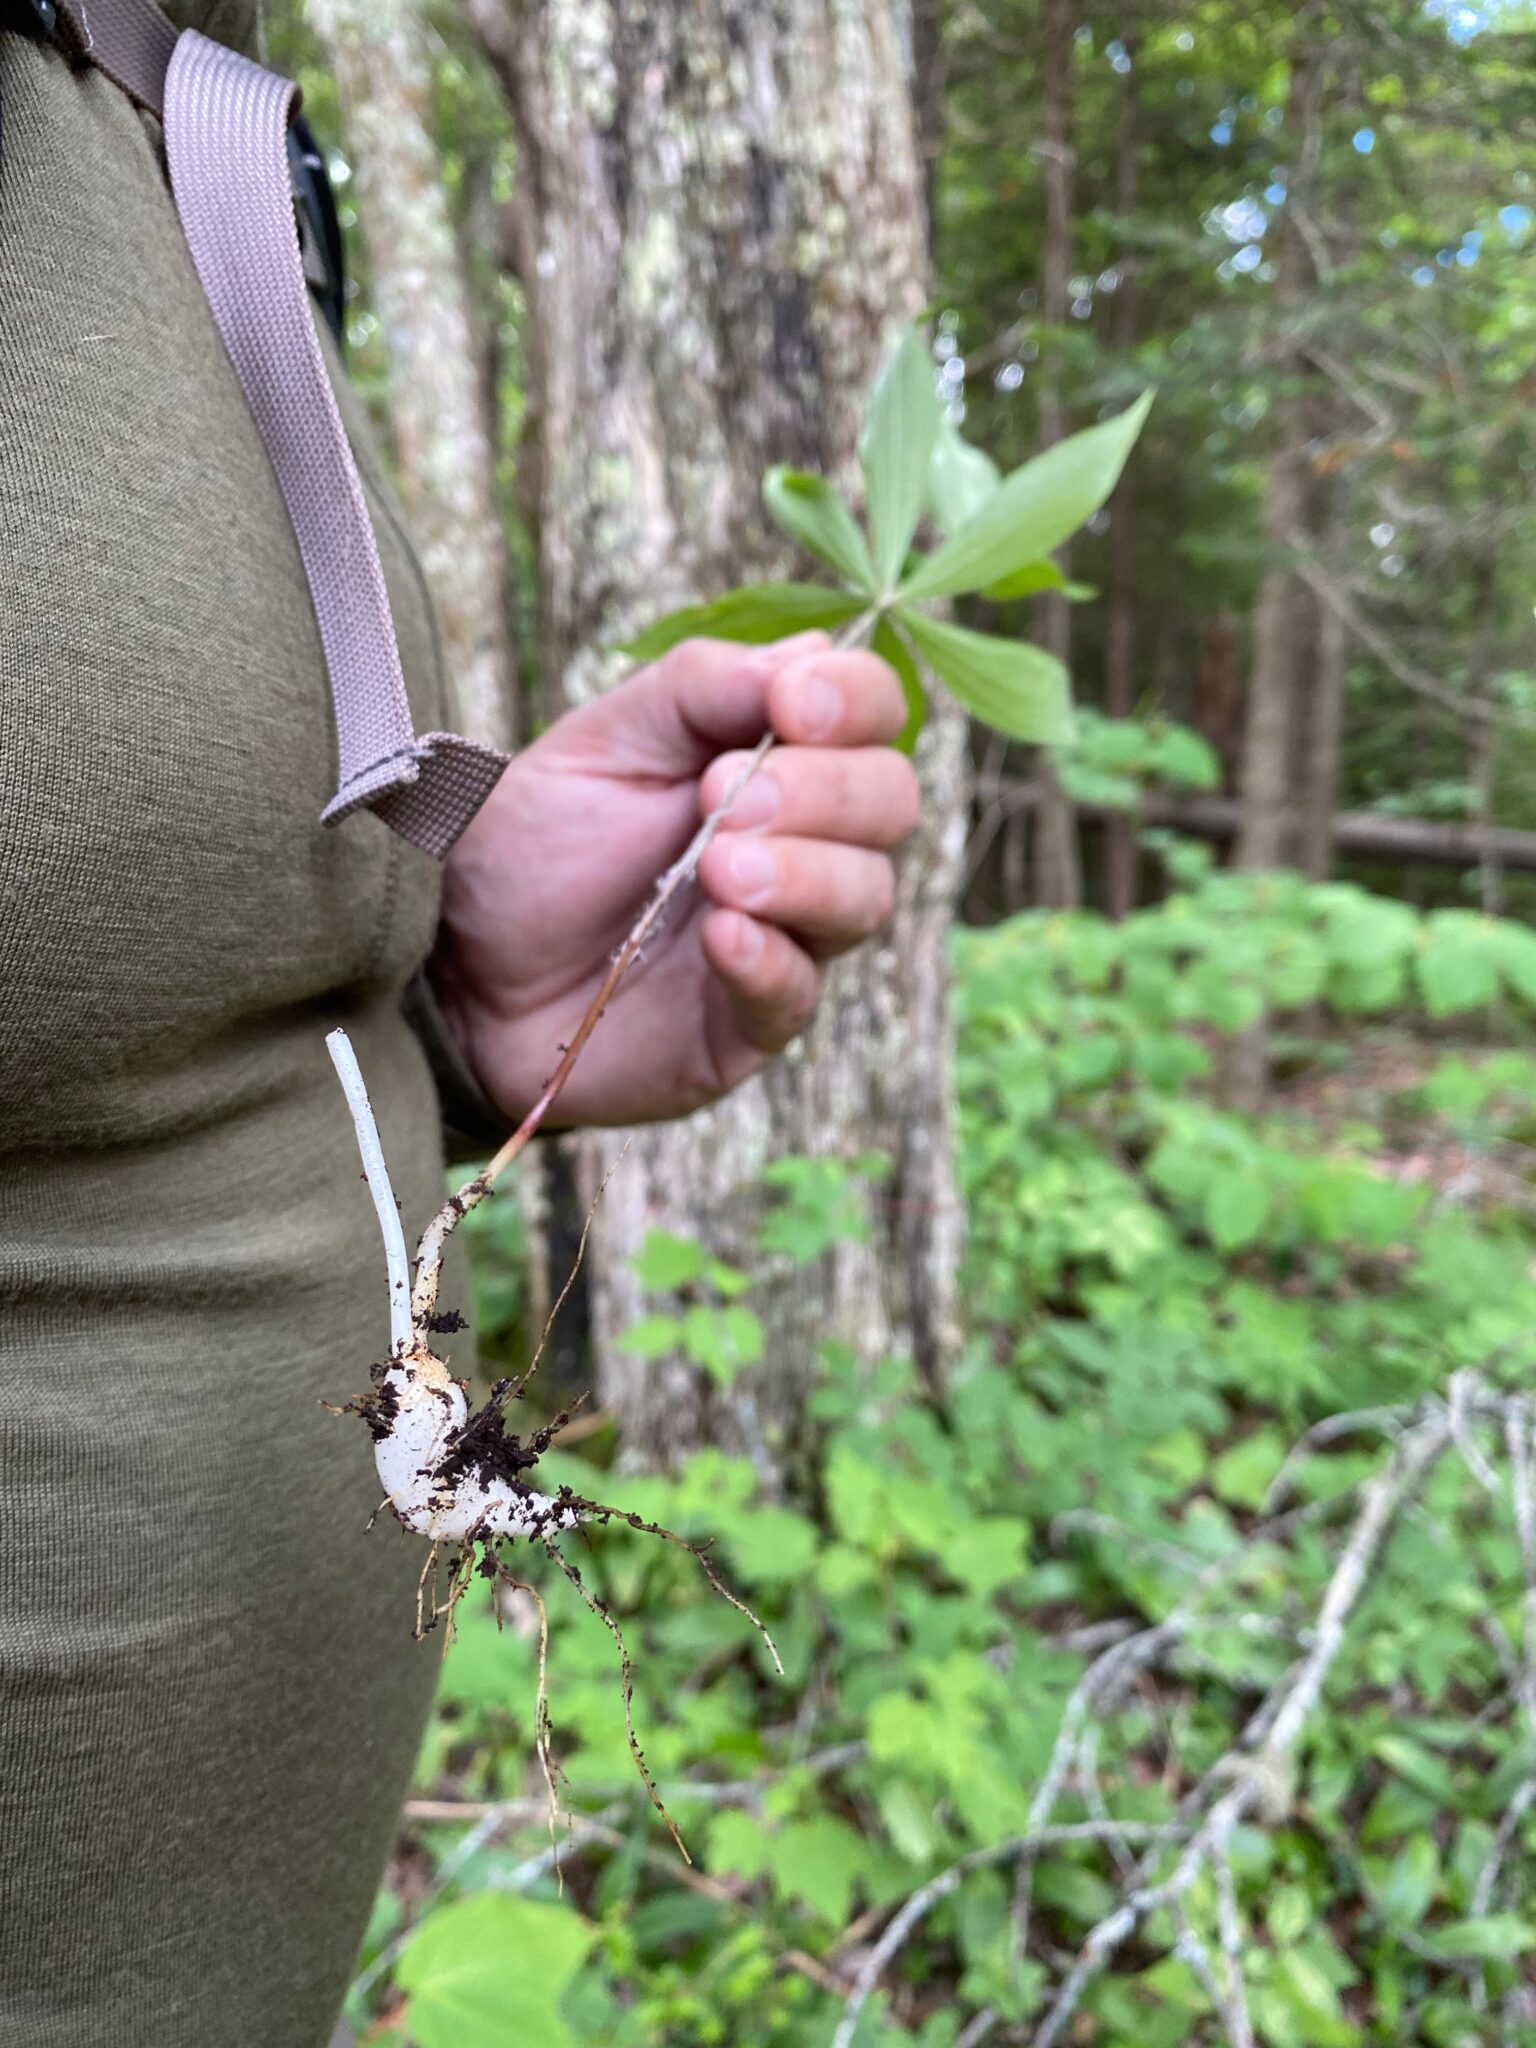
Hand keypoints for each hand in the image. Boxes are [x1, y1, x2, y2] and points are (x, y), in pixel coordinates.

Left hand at [433, 631, 919, 1128]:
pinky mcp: (750, 1022)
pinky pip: (798, 992)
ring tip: (717, 867)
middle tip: (723, 797)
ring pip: (866, 897)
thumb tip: (811, 653)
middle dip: (824, 789)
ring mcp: (788, 936)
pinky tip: (718, 933)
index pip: (875, 713)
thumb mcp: (604, 740)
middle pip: (891, 801)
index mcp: (780, 757)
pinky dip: (768, 956)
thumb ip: (701, 687)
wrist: (461, 963)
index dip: (854, 700)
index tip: (789, 704)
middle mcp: (806, 843)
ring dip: (805, 872)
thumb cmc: (538, 846)